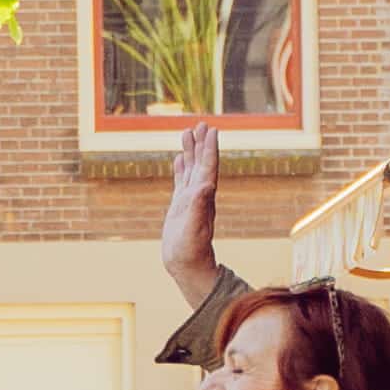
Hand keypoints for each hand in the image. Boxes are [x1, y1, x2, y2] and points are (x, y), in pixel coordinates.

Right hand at [157, 116, 221, 293]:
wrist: (188, 266)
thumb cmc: (191, 251)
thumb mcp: (193, 229)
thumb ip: (199, 208)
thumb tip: (205, 186)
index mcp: (203, 197)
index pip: (208, 167)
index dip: (210, 148)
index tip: (211, 129)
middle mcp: (199, 195)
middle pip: (201, 163)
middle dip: (201, 143)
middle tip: (201, 123)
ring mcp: (189, 200)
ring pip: (190, 169)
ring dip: (190, 151)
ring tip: (187, 132)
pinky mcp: (179, 207)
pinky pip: (180, 181)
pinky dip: (180, 167)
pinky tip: (178, 158)